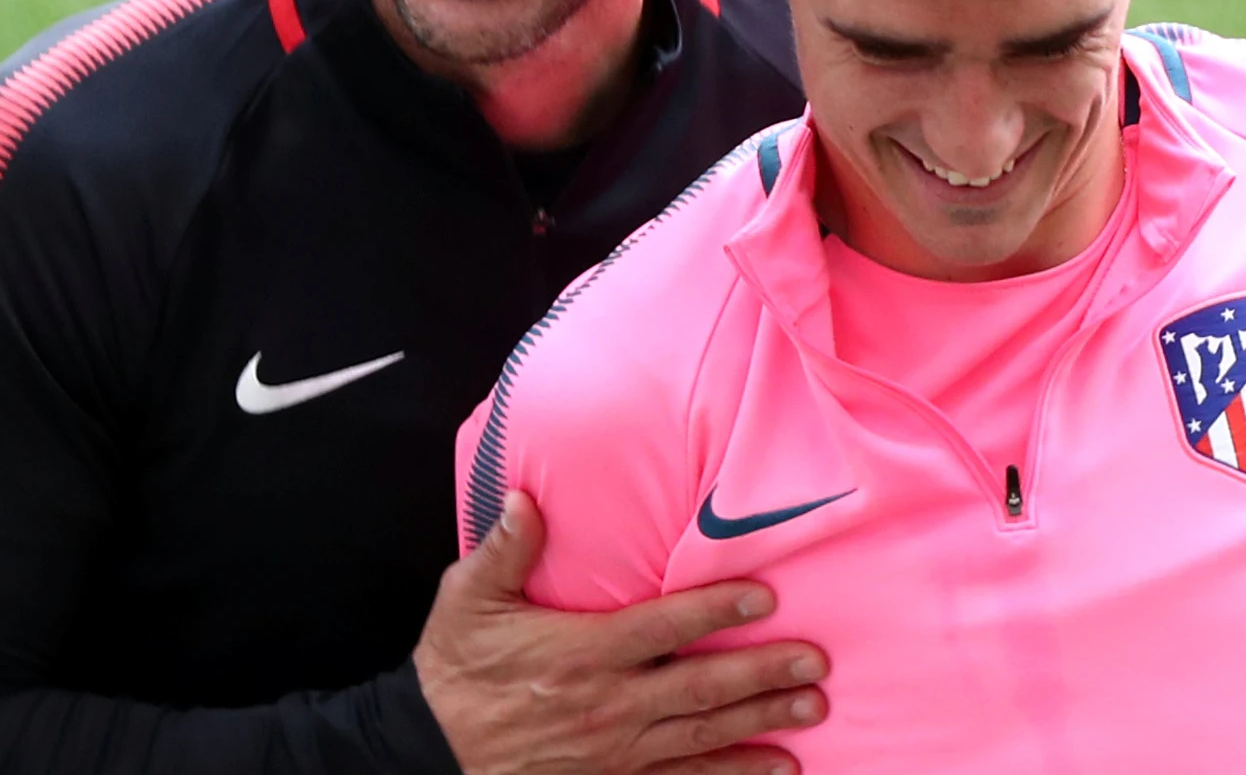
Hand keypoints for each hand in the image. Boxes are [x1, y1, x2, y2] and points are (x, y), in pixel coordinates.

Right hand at [416, 490, 827, 774]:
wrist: (431, 750)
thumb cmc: (455, 669)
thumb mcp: (466, 600)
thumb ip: (504, 549)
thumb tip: (524, 497)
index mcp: (580, 653)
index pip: (663, 628)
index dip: (716, 611)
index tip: (764, 596)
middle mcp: (608, 704)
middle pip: (700, 688)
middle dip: (762, 673)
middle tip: (814, 661)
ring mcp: (616, 749)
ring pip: (703, 735)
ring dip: (761, 722)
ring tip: (811, 708)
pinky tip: (776, 768)